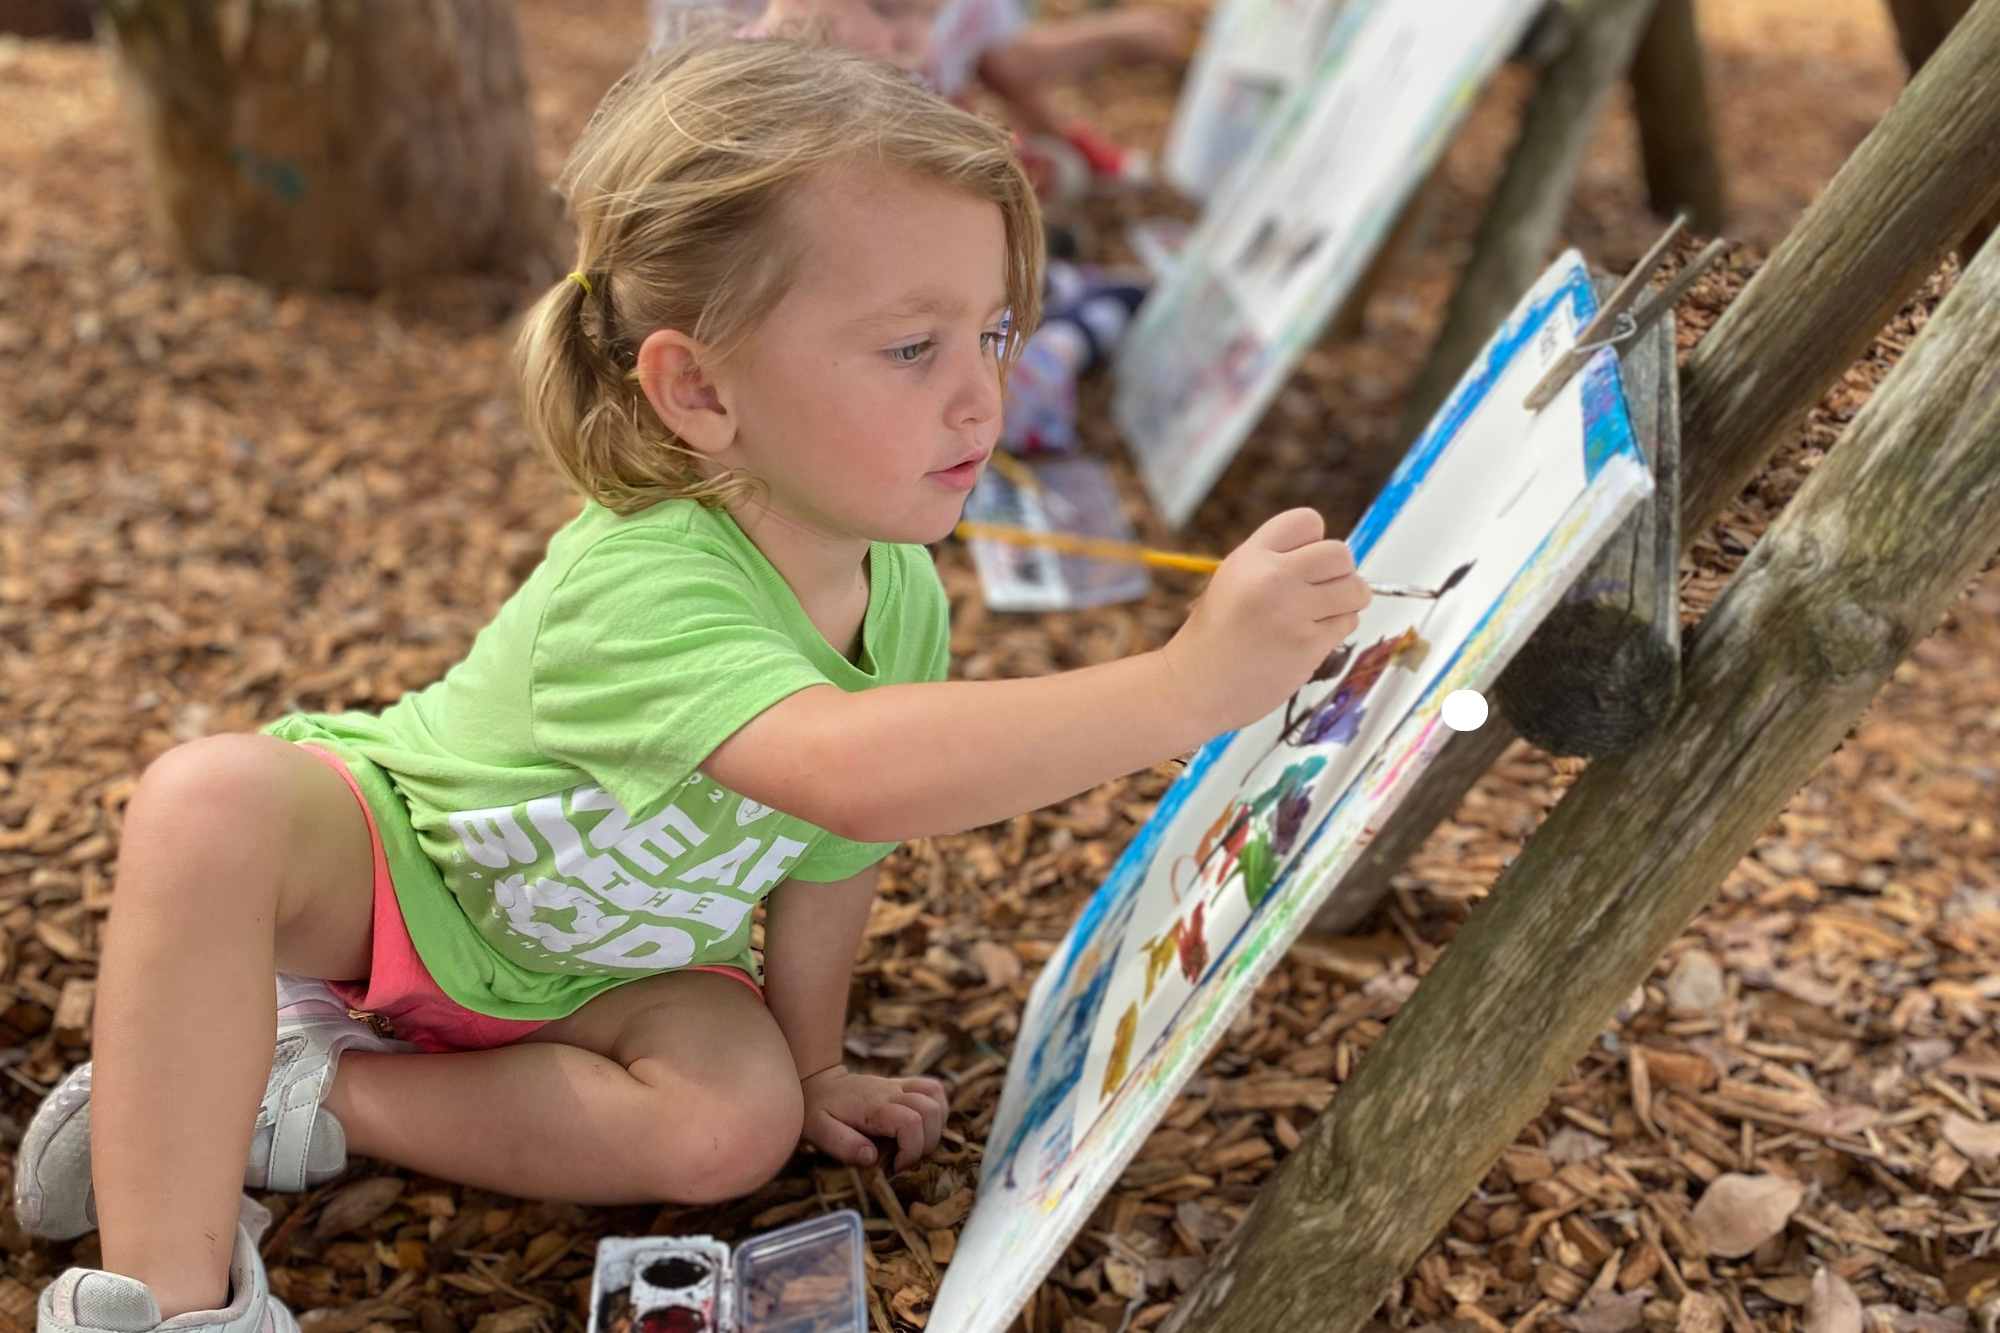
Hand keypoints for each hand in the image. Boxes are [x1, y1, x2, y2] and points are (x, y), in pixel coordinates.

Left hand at [800, 1066, 947, 1172]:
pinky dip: (938, 1108)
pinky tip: (924, 1127)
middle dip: (927, 1142)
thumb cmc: (816, 1110)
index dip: (911, 1150)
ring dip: (936, 1126)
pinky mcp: (902, 1085)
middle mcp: (891, 1092)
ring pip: (936, 1096)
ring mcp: (898, 1086)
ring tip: (916, 1144)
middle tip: (906, 1159)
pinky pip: (933, 1088)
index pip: (910, 1122)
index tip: (896, 1167)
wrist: (816, 1083)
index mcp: (873, 1106)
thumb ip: (843, 1144)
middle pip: (930, 1110)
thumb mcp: (818, 1131)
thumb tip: (871, 1158)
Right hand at [1160, 508, 1369, 733]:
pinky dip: (1335, 630)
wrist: (1196, 686)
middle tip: (1321, 591)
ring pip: (1356, 590)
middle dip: (1339, 572)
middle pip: (1340, 553)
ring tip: (1318, 615)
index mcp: (1250, 557)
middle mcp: (1273, 578)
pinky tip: (1307, 639)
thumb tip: (1334, 559)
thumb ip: (1276, 561)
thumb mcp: (1233, 579)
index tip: (1303, 564)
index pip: (1308, 520)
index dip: (1313, 541)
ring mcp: (1293, 612)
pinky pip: (1347, 623)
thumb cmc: (1216, 635)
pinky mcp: (1309, 645)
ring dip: (1346, 602)